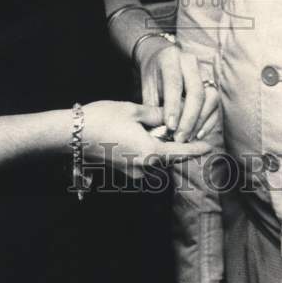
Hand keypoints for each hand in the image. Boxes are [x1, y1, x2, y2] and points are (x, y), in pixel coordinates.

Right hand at [82, 101, 210, 179]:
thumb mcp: (134, 110)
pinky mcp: (121, 171)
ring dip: (155, 147)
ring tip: (148, 128)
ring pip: (152, 159)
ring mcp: (131, 172)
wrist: (73, 135)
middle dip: (172, 144)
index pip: (180, 152)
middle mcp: (144, 167)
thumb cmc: (103, 118)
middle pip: (167, 157)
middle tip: (171, 128)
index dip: (195, 149)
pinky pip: (140, 161)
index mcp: (151, 152)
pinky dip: (143, 150)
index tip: (208, 146)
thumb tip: (169, 117)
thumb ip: (156, 115)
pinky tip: (134, 135)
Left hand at [137, 40, 219, 142]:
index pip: (174, 82)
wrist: (162, 59)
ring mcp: (205, 71)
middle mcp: (191, 62)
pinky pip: (216, 105)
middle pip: (196, 90)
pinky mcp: (213, 84)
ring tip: (188, 138)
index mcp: (170, 57)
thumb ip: (152, 106)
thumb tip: (158, 132)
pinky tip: (198, 134)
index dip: (173, 106)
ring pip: (211, 97)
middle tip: (180, 137)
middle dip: (189, 118)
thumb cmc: (153, 75)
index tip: (170, 126)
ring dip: (201, 121)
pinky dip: (209, 122)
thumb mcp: (147, 87)